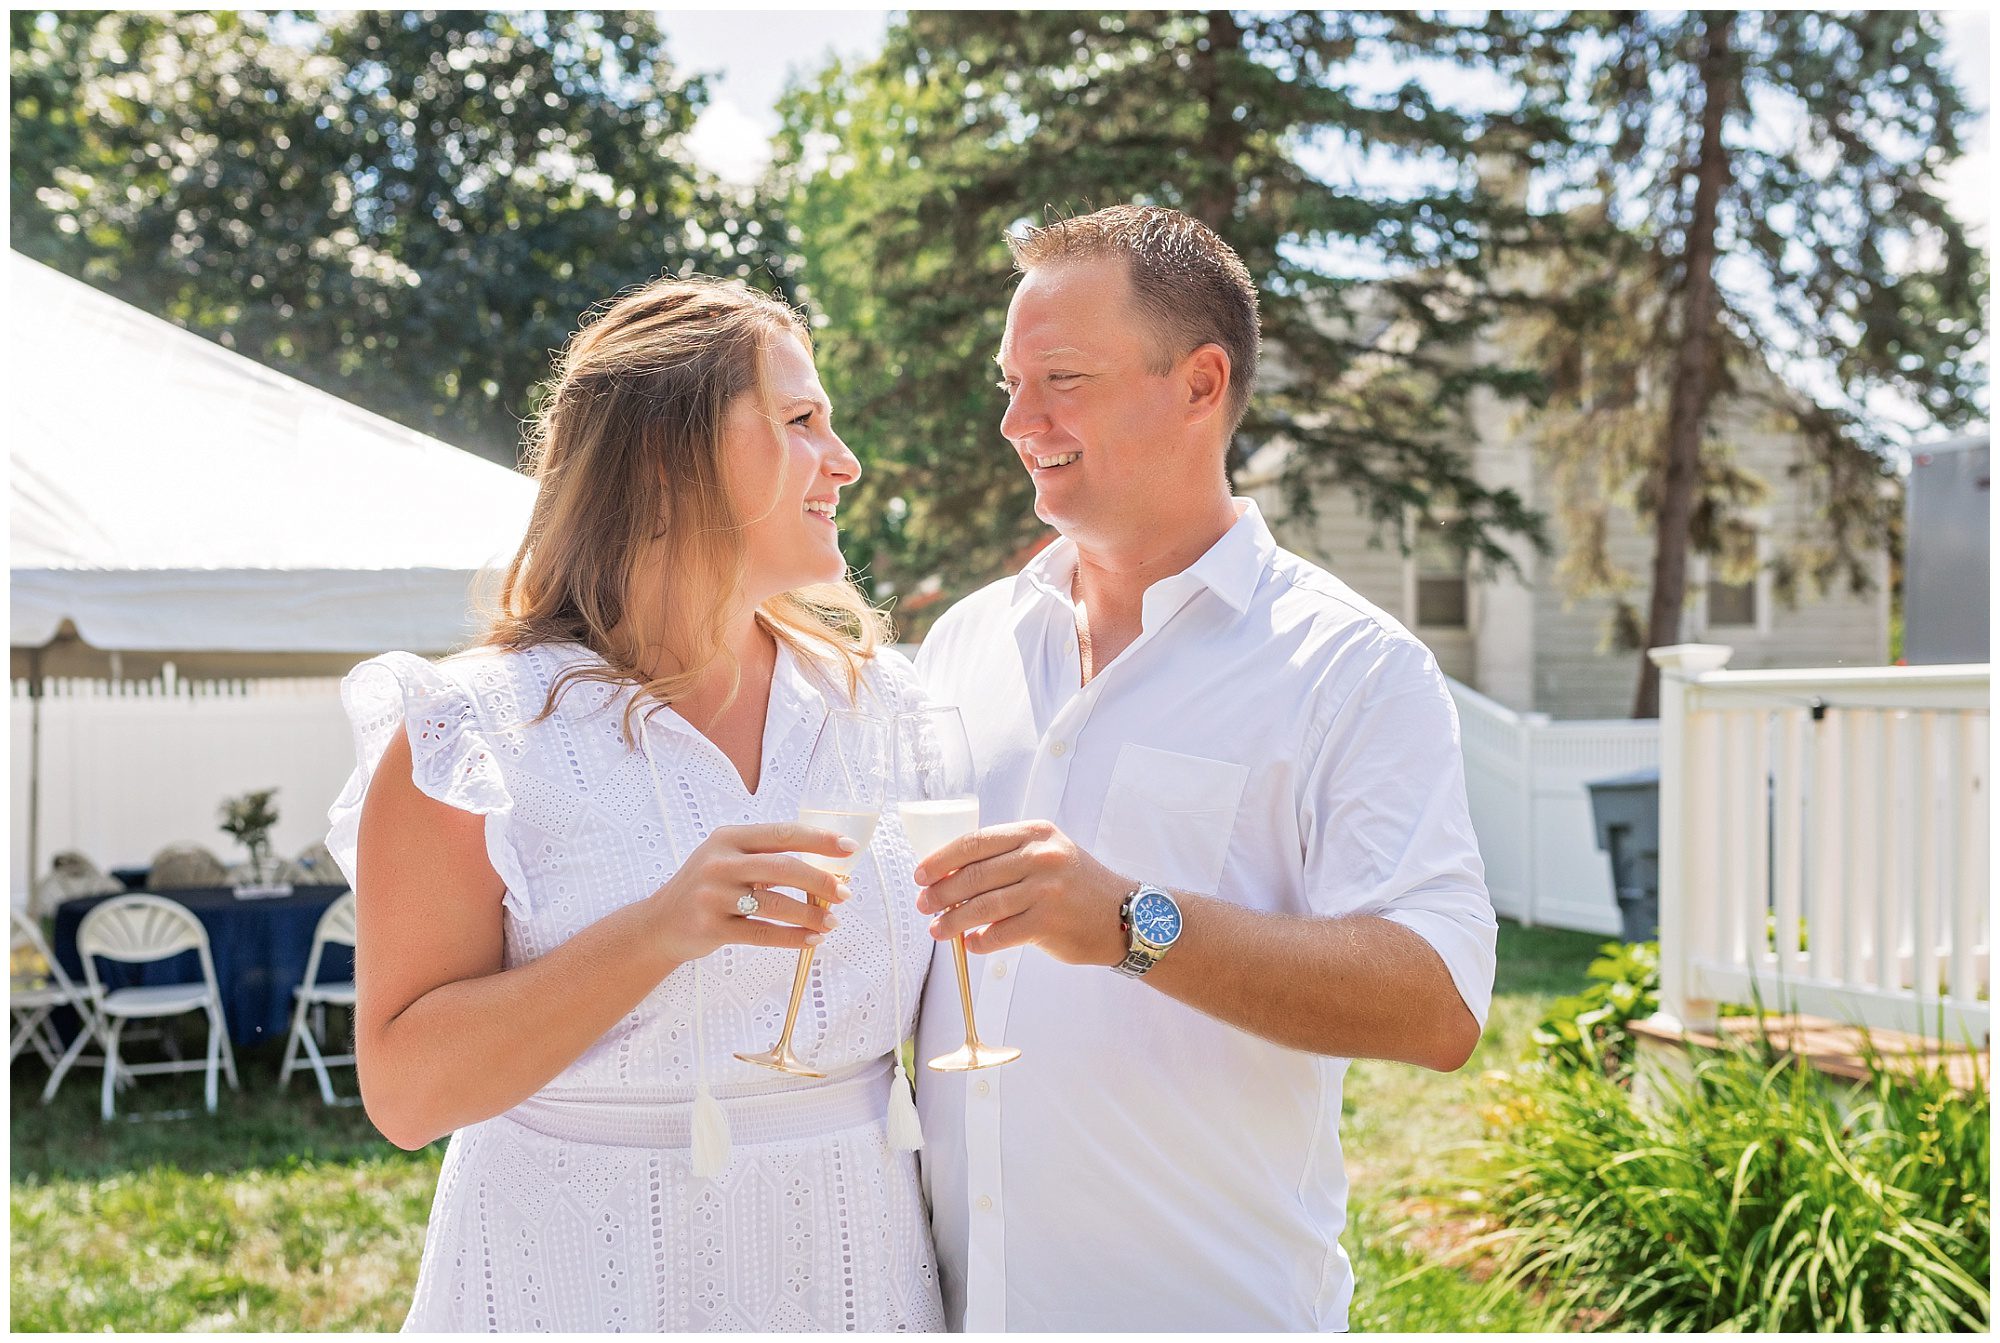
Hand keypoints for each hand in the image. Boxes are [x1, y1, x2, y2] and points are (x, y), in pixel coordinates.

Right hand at [647, 822, 852, 963]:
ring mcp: (713, 896)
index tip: (848, 849)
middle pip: (783, 868)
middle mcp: (719, 863)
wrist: (658, 923)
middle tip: (844, 894)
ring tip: (831, 922)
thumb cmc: (706, 888)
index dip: (818, 840)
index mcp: (729, 838)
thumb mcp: (726, 859)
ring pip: (775, 905)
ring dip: (810, 915)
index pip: (782, 834)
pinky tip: (811, 939)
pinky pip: (762, 934)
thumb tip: (824, 865)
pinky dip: (792, 938)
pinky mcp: (711, 927)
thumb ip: (765, 857)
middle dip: (820, 881)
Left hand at [912, 820, 1129, 965]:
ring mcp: (1045, 890)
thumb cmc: (1076, 885)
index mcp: (1035, 833)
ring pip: (982, 907)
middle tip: (923, 905)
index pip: (975, 842)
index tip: (921, 874)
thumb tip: (951, 875)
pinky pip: (1000, 934)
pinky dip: (980, 942)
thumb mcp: (1048, 853)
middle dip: (940, 892)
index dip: (941, 859)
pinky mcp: (1048, 923)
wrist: (1123, 915)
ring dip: (952, 921)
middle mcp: (1040, 857)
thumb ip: (1008, 857)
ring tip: (937, 930)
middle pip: (974, 875)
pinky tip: (971, 944)